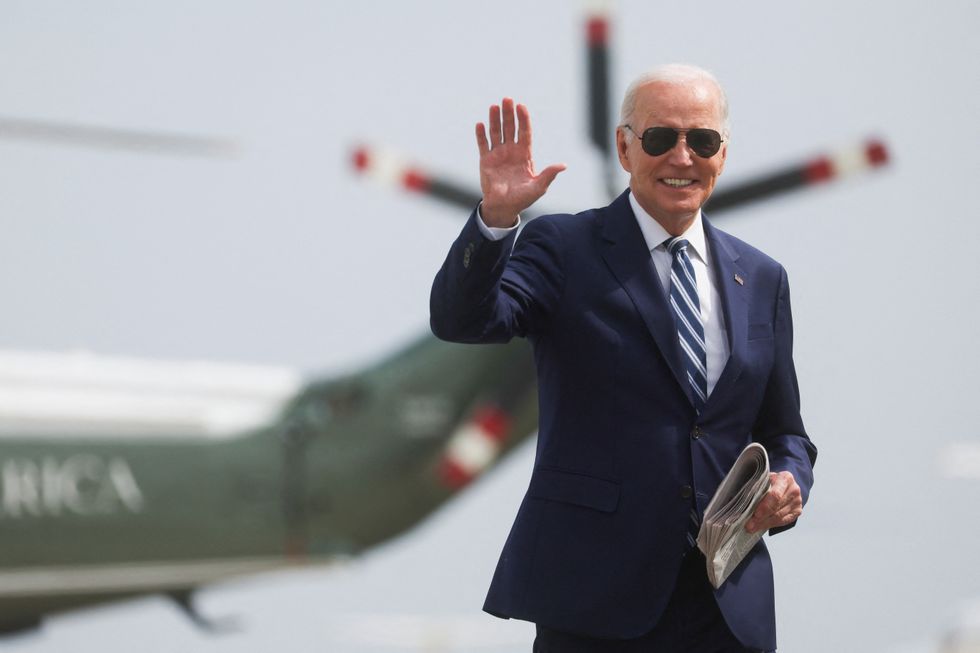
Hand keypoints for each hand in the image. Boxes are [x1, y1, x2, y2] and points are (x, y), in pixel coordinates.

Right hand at [476, 97, 565, 226]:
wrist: (503, 207)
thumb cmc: (523, 198)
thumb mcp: (539, 187)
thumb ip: (548, 175)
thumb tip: (563, 166)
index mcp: (524, 154)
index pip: (524, 132)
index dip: (523, 119)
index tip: (521, 106)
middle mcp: (511, 150)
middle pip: (510, 128)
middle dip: (509, 114)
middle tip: (507, 99)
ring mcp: (498, 154)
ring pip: (496, 132)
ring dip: (495, 119)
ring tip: (494, 106)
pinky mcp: (485, 160)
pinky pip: (483, 144)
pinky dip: (481, 134)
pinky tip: (480, 124)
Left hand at [745, 471, 802, 533]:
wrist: (785, 484)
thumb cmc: (771, 481)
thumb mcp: (764, 479)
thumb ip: (757, 487)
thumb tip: (742, 500)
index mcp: (785, 478)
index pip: (775, 495)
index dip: (765, 506)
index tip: (755, 514)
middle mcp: (794, 490)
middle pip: (777, 508)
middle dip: (762, 518)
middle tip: (749, 525)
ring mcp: (797, 502)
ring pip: (780, 517)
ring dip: (765, 523)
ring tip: (752, 527)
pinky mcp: (797, 511)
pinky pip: (783, 521)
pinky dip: (771, 525)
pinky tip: (762, 526)